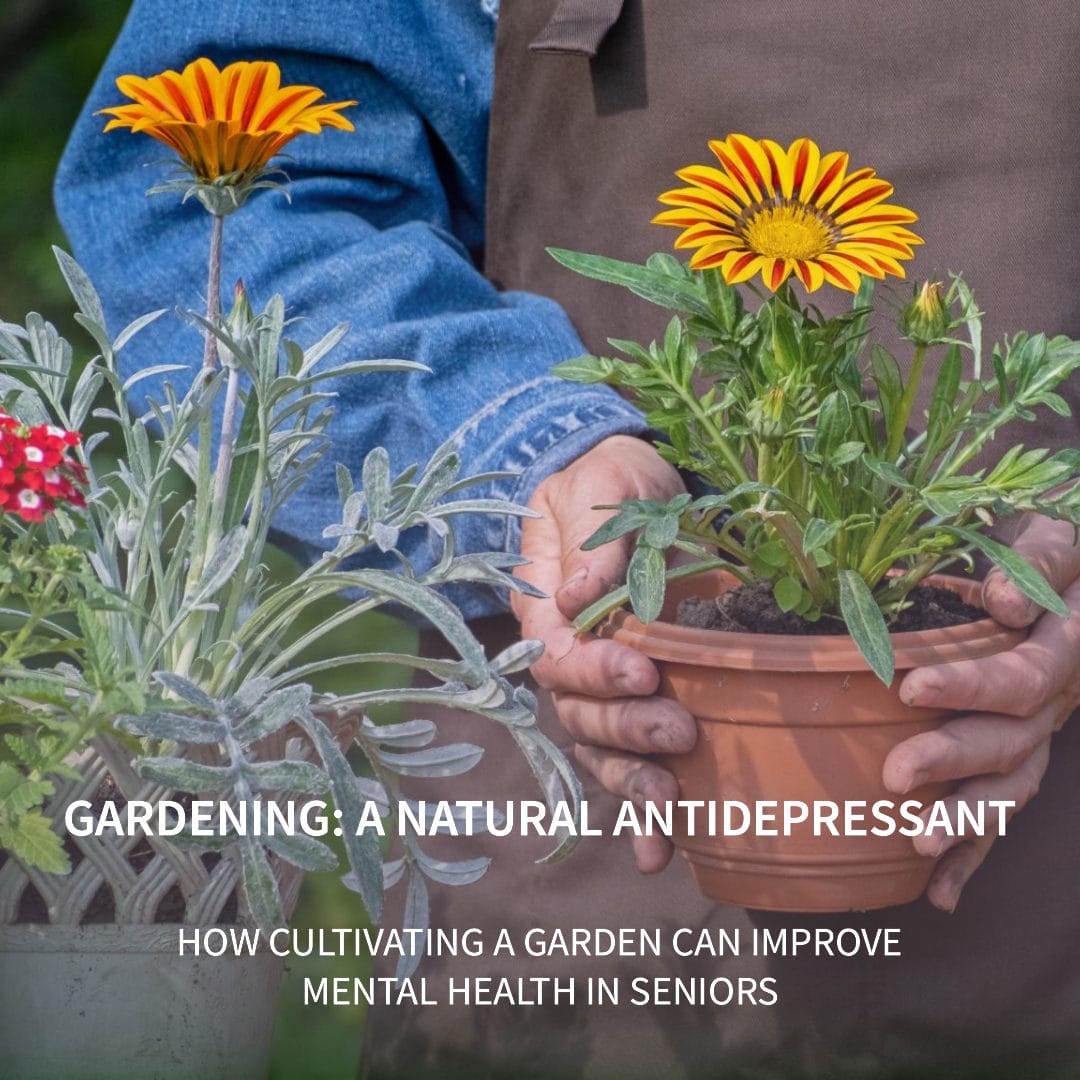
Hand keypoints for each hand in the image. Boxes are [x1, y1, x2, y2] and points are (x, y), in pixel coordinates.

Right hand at [512, 435, 693, 872]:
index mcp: (545, 608)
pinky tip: (667, 848)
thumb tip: (584, 594)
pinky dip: (646, 806)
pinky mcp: (638, 696)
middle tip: (679, 728)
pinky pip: (632, 757)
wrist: (632, 484)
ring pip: (601, 749)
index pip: (559, 656)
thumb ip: (596, 539)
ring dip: (633, 783)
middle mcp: (567, 655)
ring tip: (671, 808)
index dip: (595, 673)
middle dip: (626, 729)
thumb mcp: (601, 489)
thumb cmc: (611, 480)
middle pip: (579, 714)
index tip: (644, 670)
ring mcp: (601, 683)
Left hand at [883, 514, 1079, 912]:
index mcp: (1063, 648)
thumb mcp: (1051, 540)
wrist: (1076, 585)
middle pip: (1011, 743)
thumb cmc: (1048, 556)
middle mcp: (1056, 703)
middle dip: (952, 763)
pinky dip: (974, 854)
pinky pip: (1001, 810)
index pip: (1021, 677)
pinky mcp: (1017, 755)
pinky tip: (939, 894)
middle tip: (894, 777)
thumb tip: (1002, 604)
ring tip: (918, 845)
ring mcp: (1038, 735)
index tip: (908, 689)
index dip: (969, 687)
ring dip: (966, 822)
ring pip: (1010, 787)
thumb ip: (1035, 562)